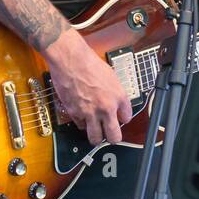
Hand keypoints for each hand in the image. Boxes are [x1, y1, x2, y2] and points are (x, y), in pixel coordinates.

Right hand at [41, 28, 132, 144]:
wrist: (71, 60)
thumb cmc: (89, 63)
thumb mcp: (111, 76)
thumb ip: (115, 93)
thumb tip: (116, 103)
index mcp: (118, 97)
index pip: (127, 118)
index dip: (123, 119)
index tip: (120, 119)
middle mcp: (106, 108)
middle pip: (114, 136)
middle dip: (113, 138)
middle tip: (110, 135)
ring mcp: (90, 113)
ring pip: (95, 138)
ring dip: (96, 136)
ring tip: (95, 132)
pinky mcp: (75, 113)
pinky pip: (81, 126)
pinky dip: (82, 123)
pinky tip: (82, 116)